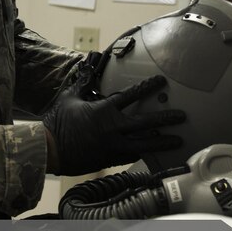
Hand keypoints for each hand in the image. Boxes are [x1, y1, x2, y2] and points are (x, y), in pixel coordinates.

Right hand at [42, 73, 184, 175]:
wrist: (49, 150)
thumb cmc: (57, 122)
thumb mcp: (70, 98)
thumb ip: (83, 84)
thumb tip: (88, 71)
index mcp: (104, 110)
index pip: (131, 95)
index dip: (148, 87)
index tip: (161, 81)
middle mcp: (113, 128)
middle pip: (146, 122)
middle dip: (166, 118)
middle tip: (181, 116)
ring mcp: (113, 145)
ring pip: (144, 143)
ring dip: (163, 141)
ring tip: (178, 141)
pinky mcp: (110, 159)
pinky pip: (132, 155)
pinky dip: (145, 152)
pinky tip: (155, 152)